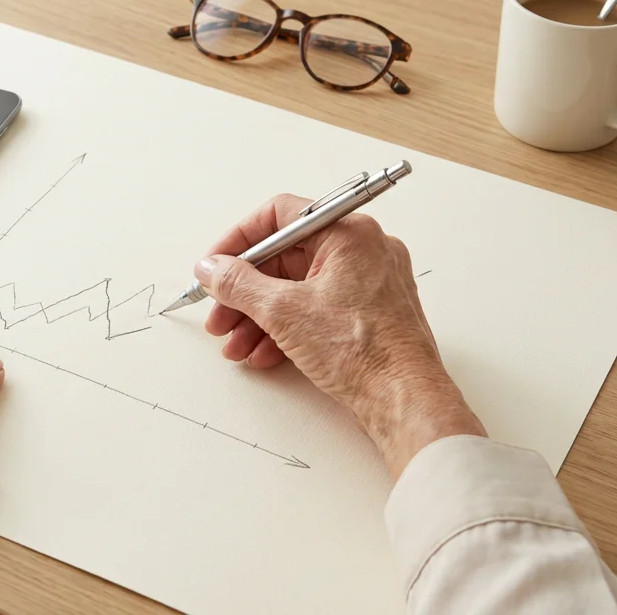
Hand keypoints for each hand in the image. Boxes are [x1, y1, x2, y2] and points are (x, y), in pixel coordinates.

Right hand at [194, 195, 484, 477]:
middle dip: (245, 292)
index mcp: (348, 233)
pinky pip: (316, 310)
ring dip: (259, 316)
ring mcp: (368, 283)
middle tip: (220, 313)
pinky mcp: (368, 314)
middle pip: (285, 258)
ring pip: (298, 288)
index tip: (215, 265)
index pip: (279, 216)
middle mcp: (362, 251)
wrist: (405, 400)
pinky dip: (287, 328)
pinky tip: (264, 354)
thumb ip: (238, 283)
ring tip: (236, 344)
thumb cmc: (365, 351)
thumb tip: (212, 268)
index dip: (238, 241)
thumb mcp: (284, 312)